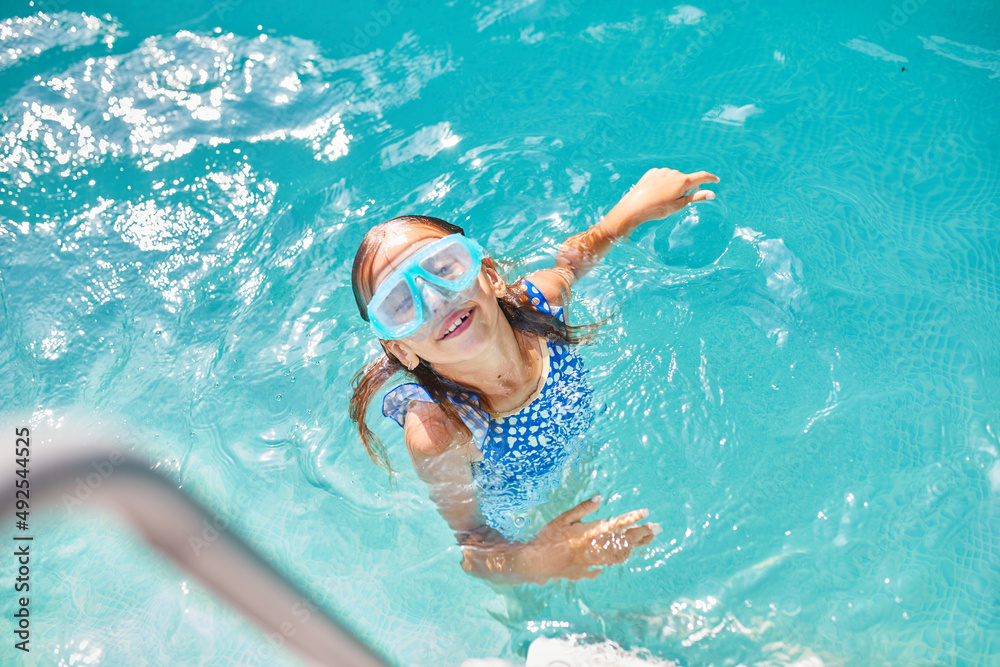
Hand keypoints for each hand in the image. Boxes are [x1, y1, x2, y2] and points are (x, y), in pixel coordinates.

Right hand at [520, 495, 658, 582]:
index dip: (633, 518)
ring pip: (621, 553)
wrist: (539, 562)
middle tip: (657, 529)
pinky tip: (623, 555)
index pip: (618, 524)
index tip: (646, 513)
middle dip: (642, 534)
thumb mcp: (563, 519)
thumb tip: (599, 497)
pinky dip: (618, 557)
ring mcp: (595, 560)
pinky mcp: (590, 569)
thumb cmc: (549, 538)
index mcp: (592, 532)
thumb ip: (583, 508)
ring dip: (634, 545)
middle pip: (625, 540)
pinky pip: (608, 563)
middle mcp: (597, 547)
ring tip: (646, 540)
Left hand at [616, 168, 719, 226]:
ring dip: (673, 186)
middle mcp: (674, 173)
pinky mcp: (652, 172)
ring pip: (673, 178)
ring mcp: (662, 171)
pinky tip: (655, 193)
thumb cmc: (658, 208)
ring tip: (662, 199)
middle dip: (685, 188)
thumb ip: (696, 197)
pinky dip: (662, 183)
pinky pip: (662, 177)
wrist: (635, 206)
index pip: (702, 176)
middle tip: (677, 201)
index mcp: (683, 181)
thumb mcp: (679, 205)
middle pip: (685, 180)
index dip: (710, 178)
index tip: (716, 180)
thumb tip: (712, 194)